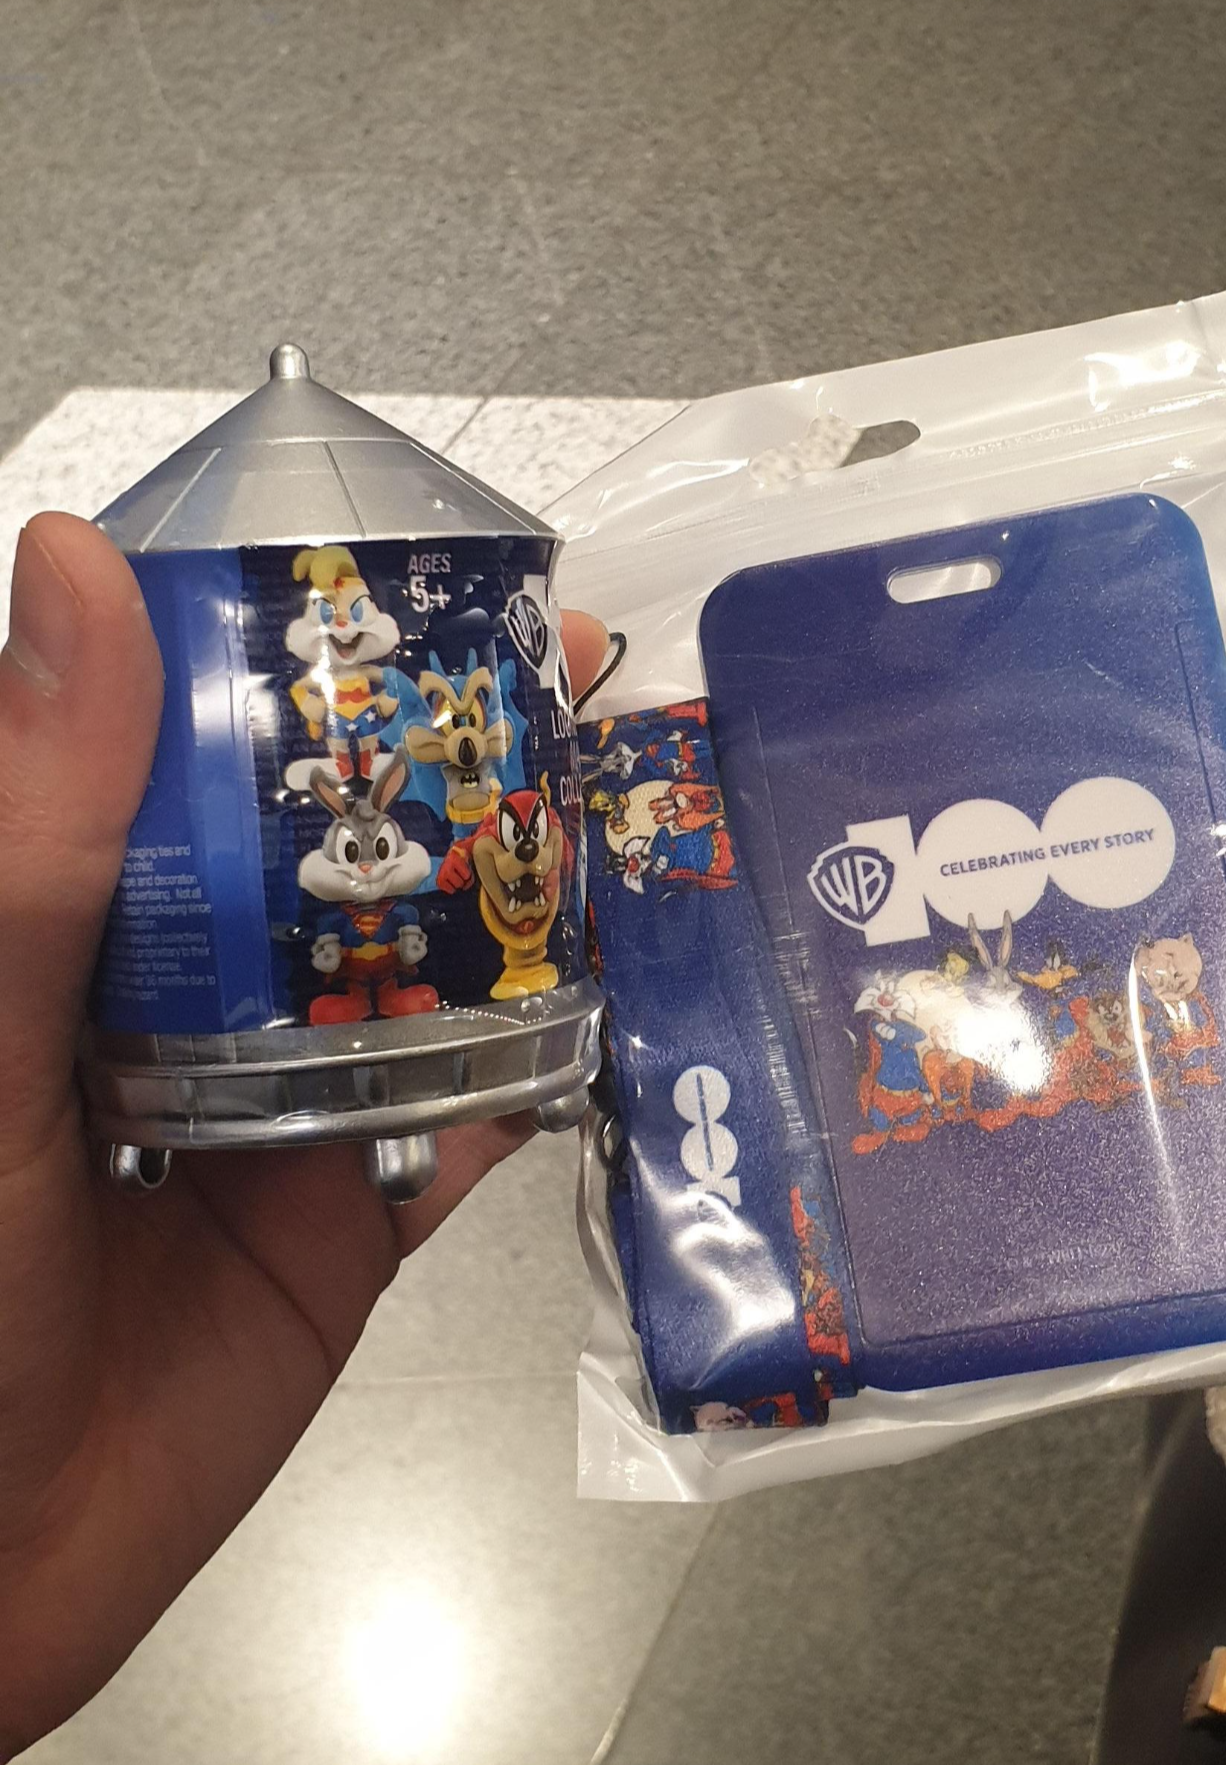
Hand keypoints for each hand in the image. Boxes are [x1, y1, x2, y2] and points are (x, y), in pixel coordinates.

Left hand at [0, 515, 607, 1756]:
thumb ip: (32, 834)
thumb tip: (75, 567)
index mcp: (71, 907)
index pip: (188, 733)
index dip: (291, 633)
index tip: (399, 560)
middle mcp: (183, 981)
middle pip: (335, 836)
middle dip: (449, 752)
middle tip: (569, 667)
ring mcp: (284, 1090)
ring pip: (422, 962)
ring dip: (519, 889)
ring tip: (628, 796)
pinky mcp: (360, 1204)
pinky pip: (473, 1117)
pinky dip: (544, 1064)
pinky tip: (623, 991)